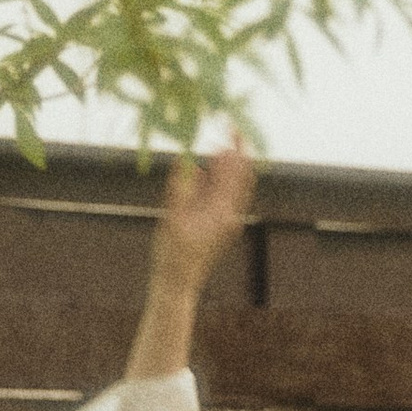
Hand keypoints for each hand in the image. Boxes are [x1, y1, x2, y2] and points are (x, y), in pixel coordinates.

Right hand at [153, 140, 255, 289]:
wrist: (177, 286)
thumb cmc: (173, 256)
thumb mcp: (172, 218)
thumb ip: (179, 189)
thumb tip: (185, 160)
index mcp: (225, 212)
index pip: (239, 172)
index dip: (237, 146)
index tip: (230, 125)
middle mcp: (230, 214)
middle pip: (239, 176)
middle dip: (230, 153)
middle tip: (219, 133)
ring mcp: (225, 220)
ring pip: (230, 185)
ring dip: (220, 166)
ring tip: (210, 149)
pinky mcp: (216, 224)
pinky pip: (219, 196)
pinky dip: (212, 181)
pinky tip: (200, 172)